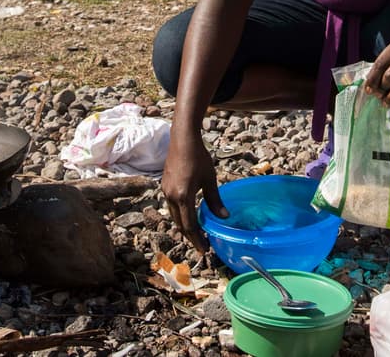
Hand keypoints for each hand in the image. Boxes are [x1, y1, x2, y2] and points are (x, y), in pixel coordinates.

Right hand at [161, 133, 225, 252]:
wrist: (182, 139)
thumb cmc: (198, 158)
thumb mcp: (210, 180)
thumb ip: (215, 201)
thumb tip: (224, 217)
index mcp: (183, 197)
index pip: (189, 226)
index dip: (197, 240)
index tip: (204, 249)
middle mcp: (171, 197)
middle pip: (180, 224)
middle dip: (191, 236)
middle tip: (202, 244)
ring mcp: (166, 191)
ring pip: (174, 216)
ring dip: (185, 226)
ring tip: (197, 232)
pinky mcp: (165, 186)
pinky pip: (172, 206)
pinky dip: (180, 215)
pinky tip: (189, 214)